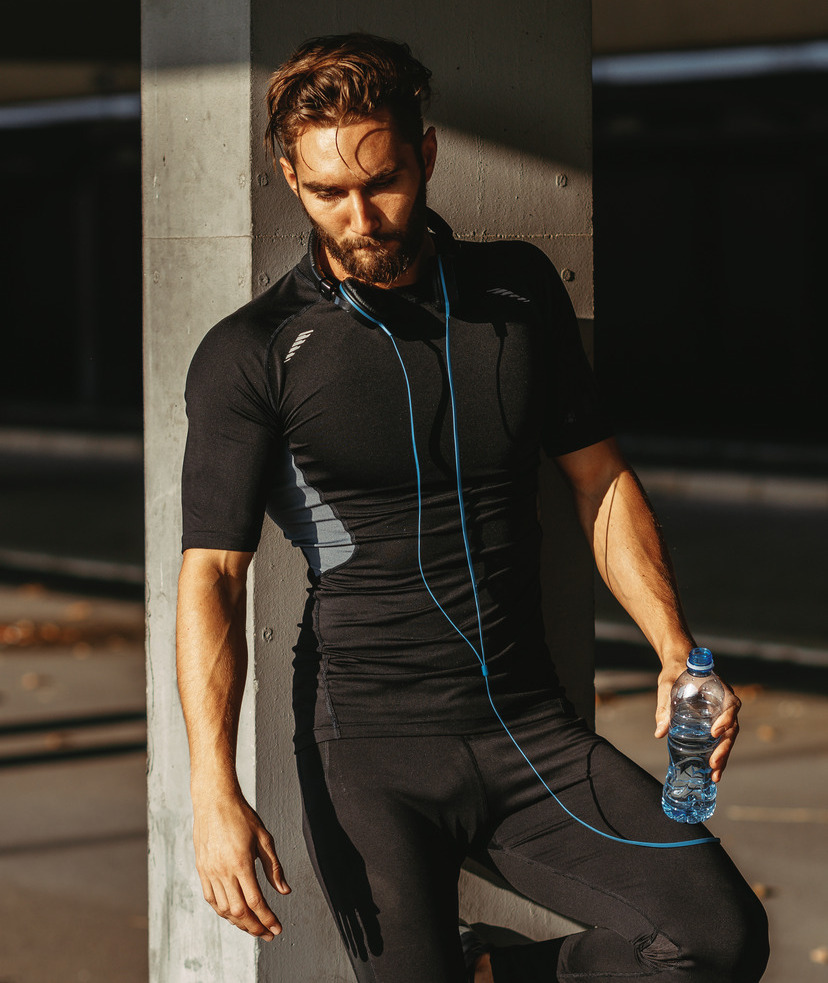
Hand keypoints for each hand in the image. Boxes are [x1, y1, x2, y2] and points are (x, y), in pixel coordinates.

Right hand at [192, 790, 290, 939]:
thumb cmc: (241, 816)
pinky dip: (223, 911)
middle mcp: (223, 871)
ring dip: (239, 923)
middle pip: (239, 911)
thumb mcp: (264, 838)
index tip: (277, 928)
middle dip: (255, 927)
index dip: (267, 918)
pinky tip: (233, 914)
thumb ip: (274, 867)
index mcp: (241, 863)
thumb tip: (285, 891)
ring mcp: (209, 872)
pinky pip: (211, 899)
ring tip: (253, 927)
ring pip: (224, 909)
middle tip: (268, 934)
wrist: (214, 801)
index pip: (256, 902)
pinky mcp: (202, 870)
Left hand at [654, 664, 741, 783]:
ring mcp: (721, 714)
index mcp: (720, 689)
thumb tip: (659, 733)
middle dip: (725, 748)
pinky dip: (716, 753)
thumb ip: (664, 706)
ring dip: (723, 756)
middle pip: (731, 728)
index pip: (731, 705)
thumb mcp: (667, 685)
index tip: (715, 732)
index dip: (726, 719)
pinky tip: (710, 770)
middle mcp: (724, 703)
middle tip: (714, 764)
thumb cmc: (675, 671)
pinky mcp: (713, 722)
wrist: (679, 665)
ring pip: (727, 737)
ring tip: (715, 775)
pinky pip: (719, 739)